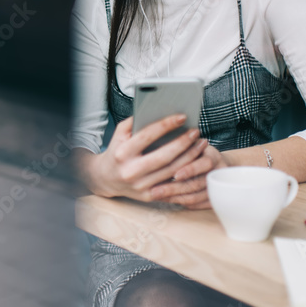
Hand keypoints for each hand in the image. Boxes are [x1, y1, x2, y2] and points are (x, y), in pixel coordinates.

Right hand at [84, 115, 209, 203]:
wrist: (105, 179)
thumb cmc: (117, 150)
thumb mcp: (119, 134)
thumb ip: (136, 121)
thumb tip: (159, 109)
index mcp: (122, 153)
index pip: (147, 136)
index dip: (166, 125)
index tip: (183, 117)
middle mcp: (130, 171)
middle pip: (164, 156)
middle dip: (183, 143)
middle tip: (196, 132)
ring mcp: (140, 186)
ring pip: (172, 171)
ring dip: (190, 157)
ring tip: (200, 144)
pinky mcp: (149, 196)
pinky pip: (172, 184)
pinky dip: (186, 172)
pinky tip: (196, 160)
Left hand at [146, 142, 226, 209]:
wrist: (216, 165)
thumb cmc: (197, 151)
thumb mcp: (192, 144)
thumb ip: (181, 146)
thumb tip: (159, 152)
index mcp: (214, 156)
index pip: (205, 163)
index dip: (191, 170)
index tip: (174, 175)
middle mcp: (218, 174)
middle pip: (197, 184)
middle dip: (174, 188)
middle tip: (154, 191)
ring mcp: (217, 189)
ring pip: (195, 198)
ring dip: (173, 198)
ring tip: (156, 196)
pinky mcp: (213, 201)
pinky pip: (196, 205)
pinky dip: (180, 203)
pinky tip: (166, 199)